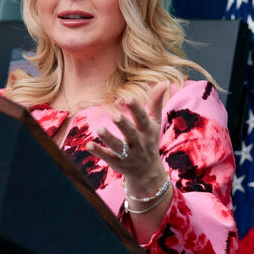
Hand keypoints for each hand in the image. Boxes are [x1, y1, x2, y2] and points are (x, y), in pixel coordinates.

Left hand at [87, 81, 169, 197]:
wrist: (148, 172)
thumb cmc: (149, 141)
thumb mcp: (155, 123)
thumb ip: (156, 103)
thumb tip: (164, 81)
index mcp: (148, 131)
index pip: (142, 119)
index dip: (136, 109)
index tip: (129, 98)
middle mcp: (139, 143)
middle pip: (131, 134)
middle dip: (124, 126)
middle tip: (115, 116)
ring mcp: (129, 154)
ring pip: (118, 147)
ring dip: (109, 139)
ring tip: (99, 129)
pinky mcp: (118, 163)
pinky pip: (108, 157)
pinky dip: (99, 152)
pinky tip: (88, 145)